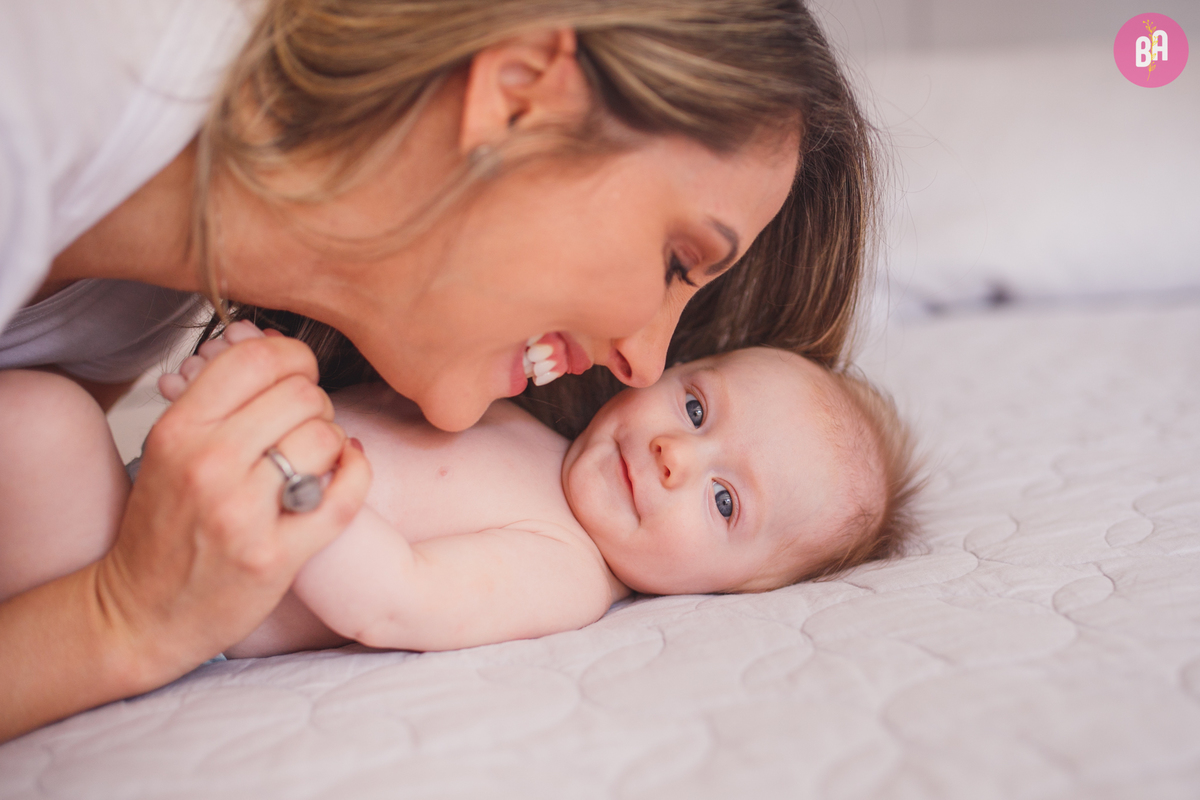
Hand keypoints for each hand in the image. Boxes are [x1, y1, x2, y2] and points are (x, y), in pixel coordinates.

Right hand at [99, 322, 370, 675]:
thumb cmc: (163, 528)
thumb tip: (281, 352)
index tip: (299, 374)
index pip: (256, 359)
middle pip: (301, 395)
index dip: (293, 357)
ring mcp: (242, 514)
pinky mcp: (277, 556)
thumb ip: (219, 404)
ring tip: (315, 458)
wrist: (140, 613)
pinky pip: (344, 495)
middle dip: (315, 403)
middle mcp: (207, 466)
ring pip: (325, 438)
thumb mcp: (169, 451)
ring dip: (332, 442)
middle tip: (305, 425)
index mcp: (178, 431)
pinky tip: (345, 471)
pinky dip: (356, 475)